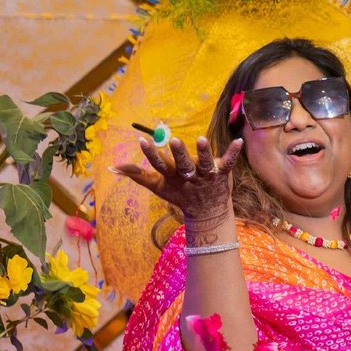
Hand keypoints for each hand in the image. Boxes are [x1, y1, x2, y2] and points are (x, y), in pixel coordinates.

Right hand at [112, 135, 242, 227]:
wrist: (208, 211)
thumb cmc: (179, 194)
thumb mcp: (157, 185)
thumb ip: (136, 175)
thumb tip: (111, 167)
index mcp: (173, 176)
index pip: (159, 164)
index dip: (151, 154)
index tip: (142, 140)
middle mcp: (189, 175)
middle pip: (183, 164)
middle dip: (179, 153)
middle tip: (173, 140)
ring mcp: (207, 175)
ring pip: (205, 163)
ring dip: (204, 152)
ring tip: (201, 139)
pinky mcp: (222, 173)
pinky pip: (229, 162)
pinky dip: (234, 152)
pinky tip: (239, 140)